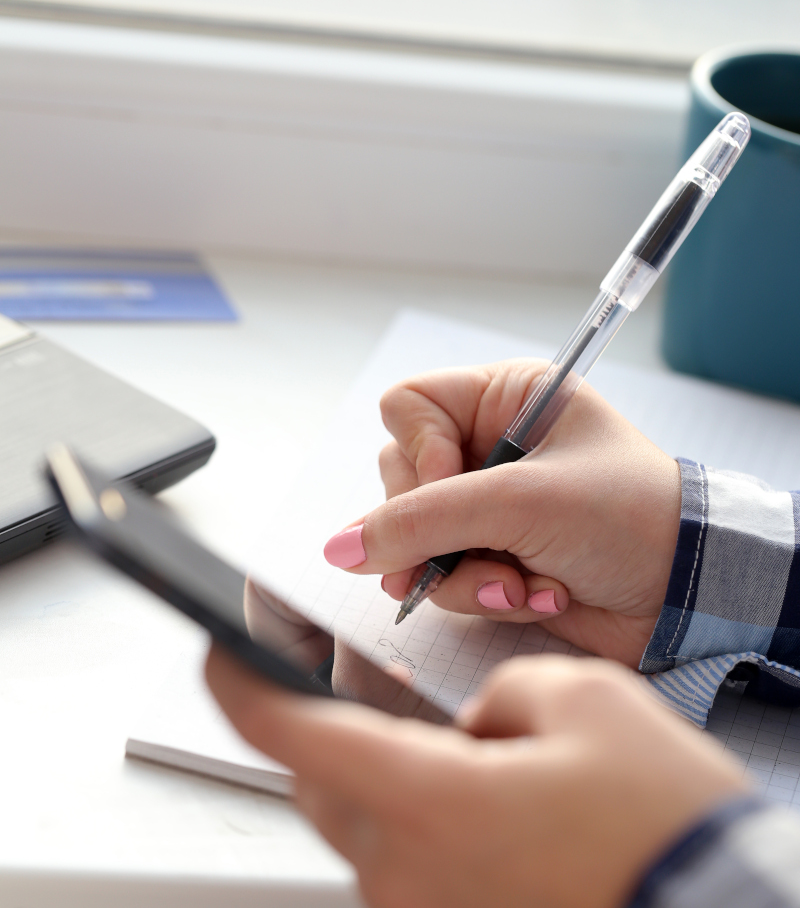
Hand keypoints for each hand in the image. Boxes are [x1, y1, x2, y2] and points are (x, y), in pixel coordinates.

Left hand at [206, 646, 743, 907]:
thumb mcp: (586, 701)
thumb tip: (474, 720)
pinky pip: (406, 857)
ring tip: (442, 728)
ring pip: (365, 820)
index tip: (218, 649)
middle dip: (333, 720)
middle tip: (367, 672)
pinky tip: (467, 781)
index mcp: (427, 804)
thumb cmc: (660, 824)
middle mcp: (408, 873)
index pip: (291, 736)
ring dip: (384, 765)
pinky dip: (417, 807)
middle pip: (322, 780)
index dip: (241, 684)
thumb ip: (502, 688)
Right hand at [323, 360, 681, 667]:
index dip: (416, 452)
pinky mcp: (495, 555)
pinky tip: (537, 598)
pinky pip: (447, 576)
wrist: (691, 594)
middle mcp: (490, 447)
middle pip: (403, 478)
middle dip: (439, 531)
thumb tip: (339, 546)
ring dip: (467, 574)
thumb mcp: (523, 503)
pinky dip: (486, 596)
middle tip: (480, 554)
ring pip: (419, 538)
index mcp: (506, 400)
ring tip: (522, 587)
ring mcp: (491, 505)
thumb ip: (423, 521)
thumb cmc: (629, 518)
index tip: (450, 488)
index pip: (409, 406)